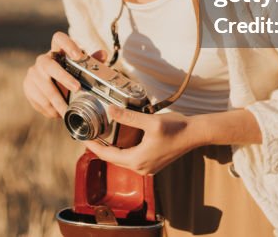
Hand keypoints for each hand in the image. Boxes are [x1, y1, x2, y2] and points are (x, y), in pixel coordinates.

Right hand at [22, 31, 105, 118]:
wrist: (48, 90)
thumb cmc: (69, 76)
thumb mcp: (80, 69)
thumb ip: (90, 62)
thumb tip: (103, 54)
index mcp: (57, 51)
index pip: (58, 38)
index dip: (67, 44)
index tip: (78, 56)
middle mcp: (43, 60)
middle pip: (49, 65)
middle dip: (63, 77)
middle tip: (77, 88)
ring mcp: (33, 72)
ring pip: (44, 86)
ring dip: (57, 101)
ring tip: (67, 111)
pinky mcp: (27, 86)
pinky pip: (37, 98)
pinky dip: (48, 108)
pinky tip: (55, 113)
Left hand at [84, 106, 200, 175]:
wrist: (195, 134)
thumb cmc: (175, 128)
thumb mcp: (150, 120)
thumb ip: (128, 116)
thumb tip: (110, 109)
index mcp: (137, 160)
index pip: (107, 155)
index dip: (93, 146)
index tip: (82, 137)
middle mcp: (141, 168)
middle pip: (113, 159)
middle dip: (100, 147)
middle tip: (90, 134)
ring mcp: (148, 168)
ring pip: (123, 159)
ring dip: (112, 149)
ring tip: (101, 136)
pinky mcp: (153, 164)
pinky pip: (132, 158)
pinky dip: (124, 150)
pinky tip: (120, 139)